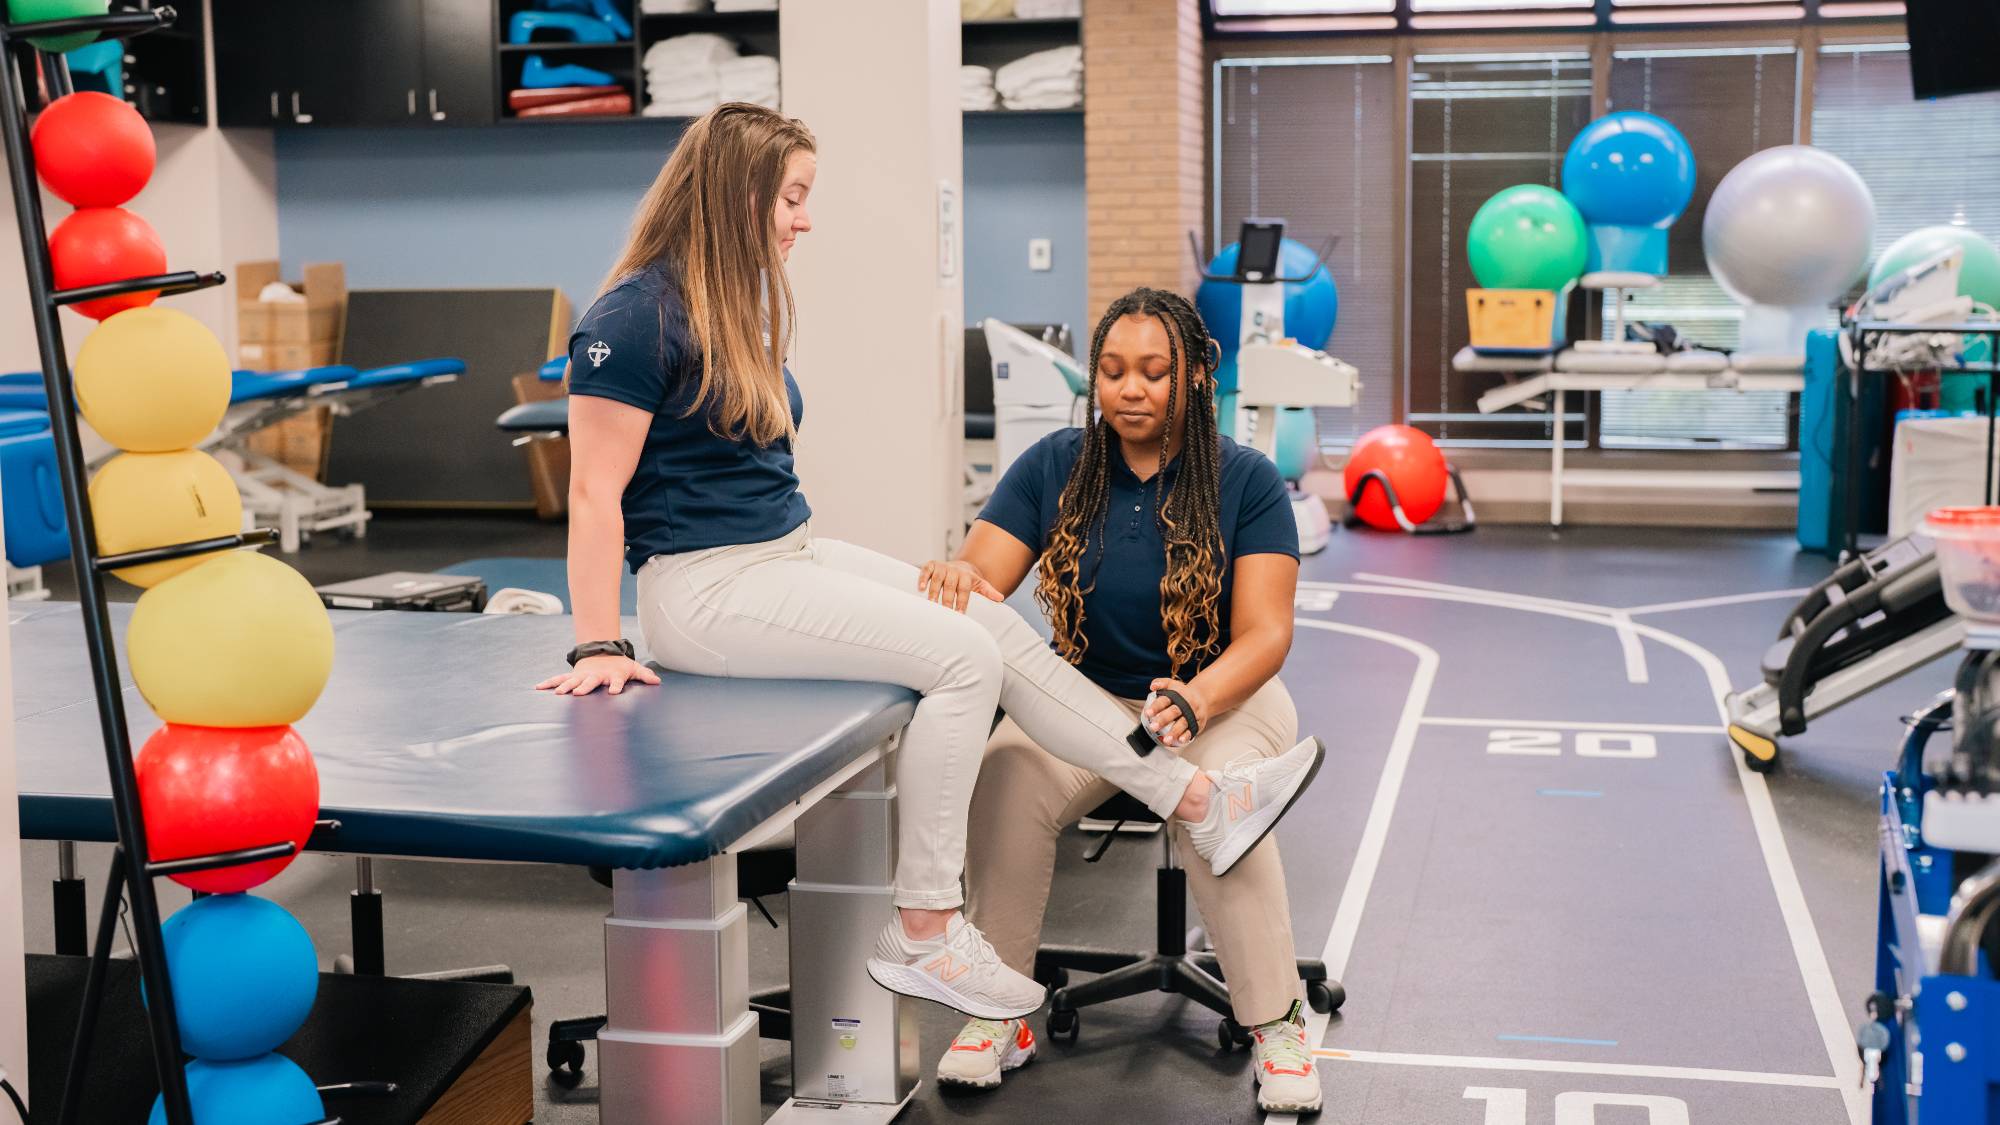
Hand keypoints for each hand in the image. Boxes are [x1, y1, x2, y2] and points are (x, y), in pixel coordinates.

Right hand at [536, 654, 660, 696]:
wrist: (603, 652)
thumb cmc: (620, 665)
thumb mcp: (633, 668)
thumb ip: (645, 675)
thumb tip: (658, 681)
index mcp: (612, 675)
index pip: (615, 681)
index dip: (615, 685)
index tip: (613, 691)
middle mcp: (596, 675)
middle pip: (590, 681)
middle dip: (584, 687)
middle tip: (578, 693)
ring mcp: (583, 675)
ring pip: (573, 681)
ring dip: (566, 686)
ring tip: (558, 693)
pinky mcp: (573, 676)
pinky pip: (559, 679)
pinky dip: (550, 683)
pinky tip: (539, 687)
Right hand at [917, 559, 1001, 612]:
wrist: (960, 567)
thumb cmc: (969, 581)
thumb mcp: (981, 585)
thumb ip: (989, 592)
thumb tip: (1000, 598)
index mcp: (966, 576)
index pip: (964, 589)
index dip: (962, 601)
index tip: (960, 613)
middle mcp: (954, 571)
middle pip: (950, 585)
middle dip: (948, 598)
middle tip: (945, 611)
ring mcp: (942, 567)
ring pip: (938, 578)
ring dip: (934, 590)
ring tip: (932, 603)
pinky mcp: (932, 565)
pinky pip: (926, 570)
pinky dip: (923, 578)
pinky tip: (920, 588)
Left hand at [1143, 679, 1209, 748]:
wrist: (1203, 698)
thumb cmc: (1183, 694)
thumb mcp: (1173, 685)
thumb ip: (1162, 683)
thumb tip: (1152, 686)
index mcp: (1177, 695)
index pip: (1165, 700)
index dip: (1156, 707)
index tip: (1148, 713)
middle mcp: (1185, 704)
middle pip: (1174, 712)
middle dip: (1163, 720)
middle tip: (1153, 727)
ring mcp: (1192, 714)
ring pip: (1183, 723)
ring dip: (1174, 731)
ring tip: (1166, 739)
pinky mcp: (1197, 723)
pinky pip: (1192, 730)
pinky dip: (1186, 736)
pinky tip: (1180, 740)